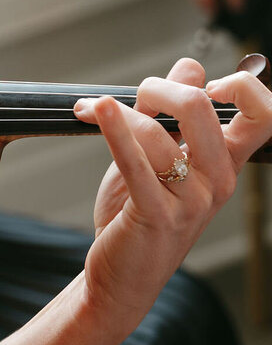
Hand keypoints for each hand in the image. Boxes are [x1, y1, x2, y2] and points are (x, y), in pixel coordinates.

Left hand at [71, 57, 271, 325]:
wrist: (121, 278)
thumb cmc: (139, 214)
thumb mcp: (160, 158)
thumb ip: (173, 115)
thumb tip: (189, 66)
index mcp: (226, 163)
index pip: (264, 115)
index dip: (241, 86)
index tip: (205, 83)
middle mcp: (217, 180)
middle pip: (201, 106)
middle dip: (159, 87)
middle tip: (134, 96)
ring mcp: (191, 200)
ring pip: (159, 131)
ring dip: (119, 112)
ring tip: (91, 111)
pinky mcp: (157, 215)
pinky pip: (136, 161)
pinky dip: (114, 129)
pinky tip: (95, 111)